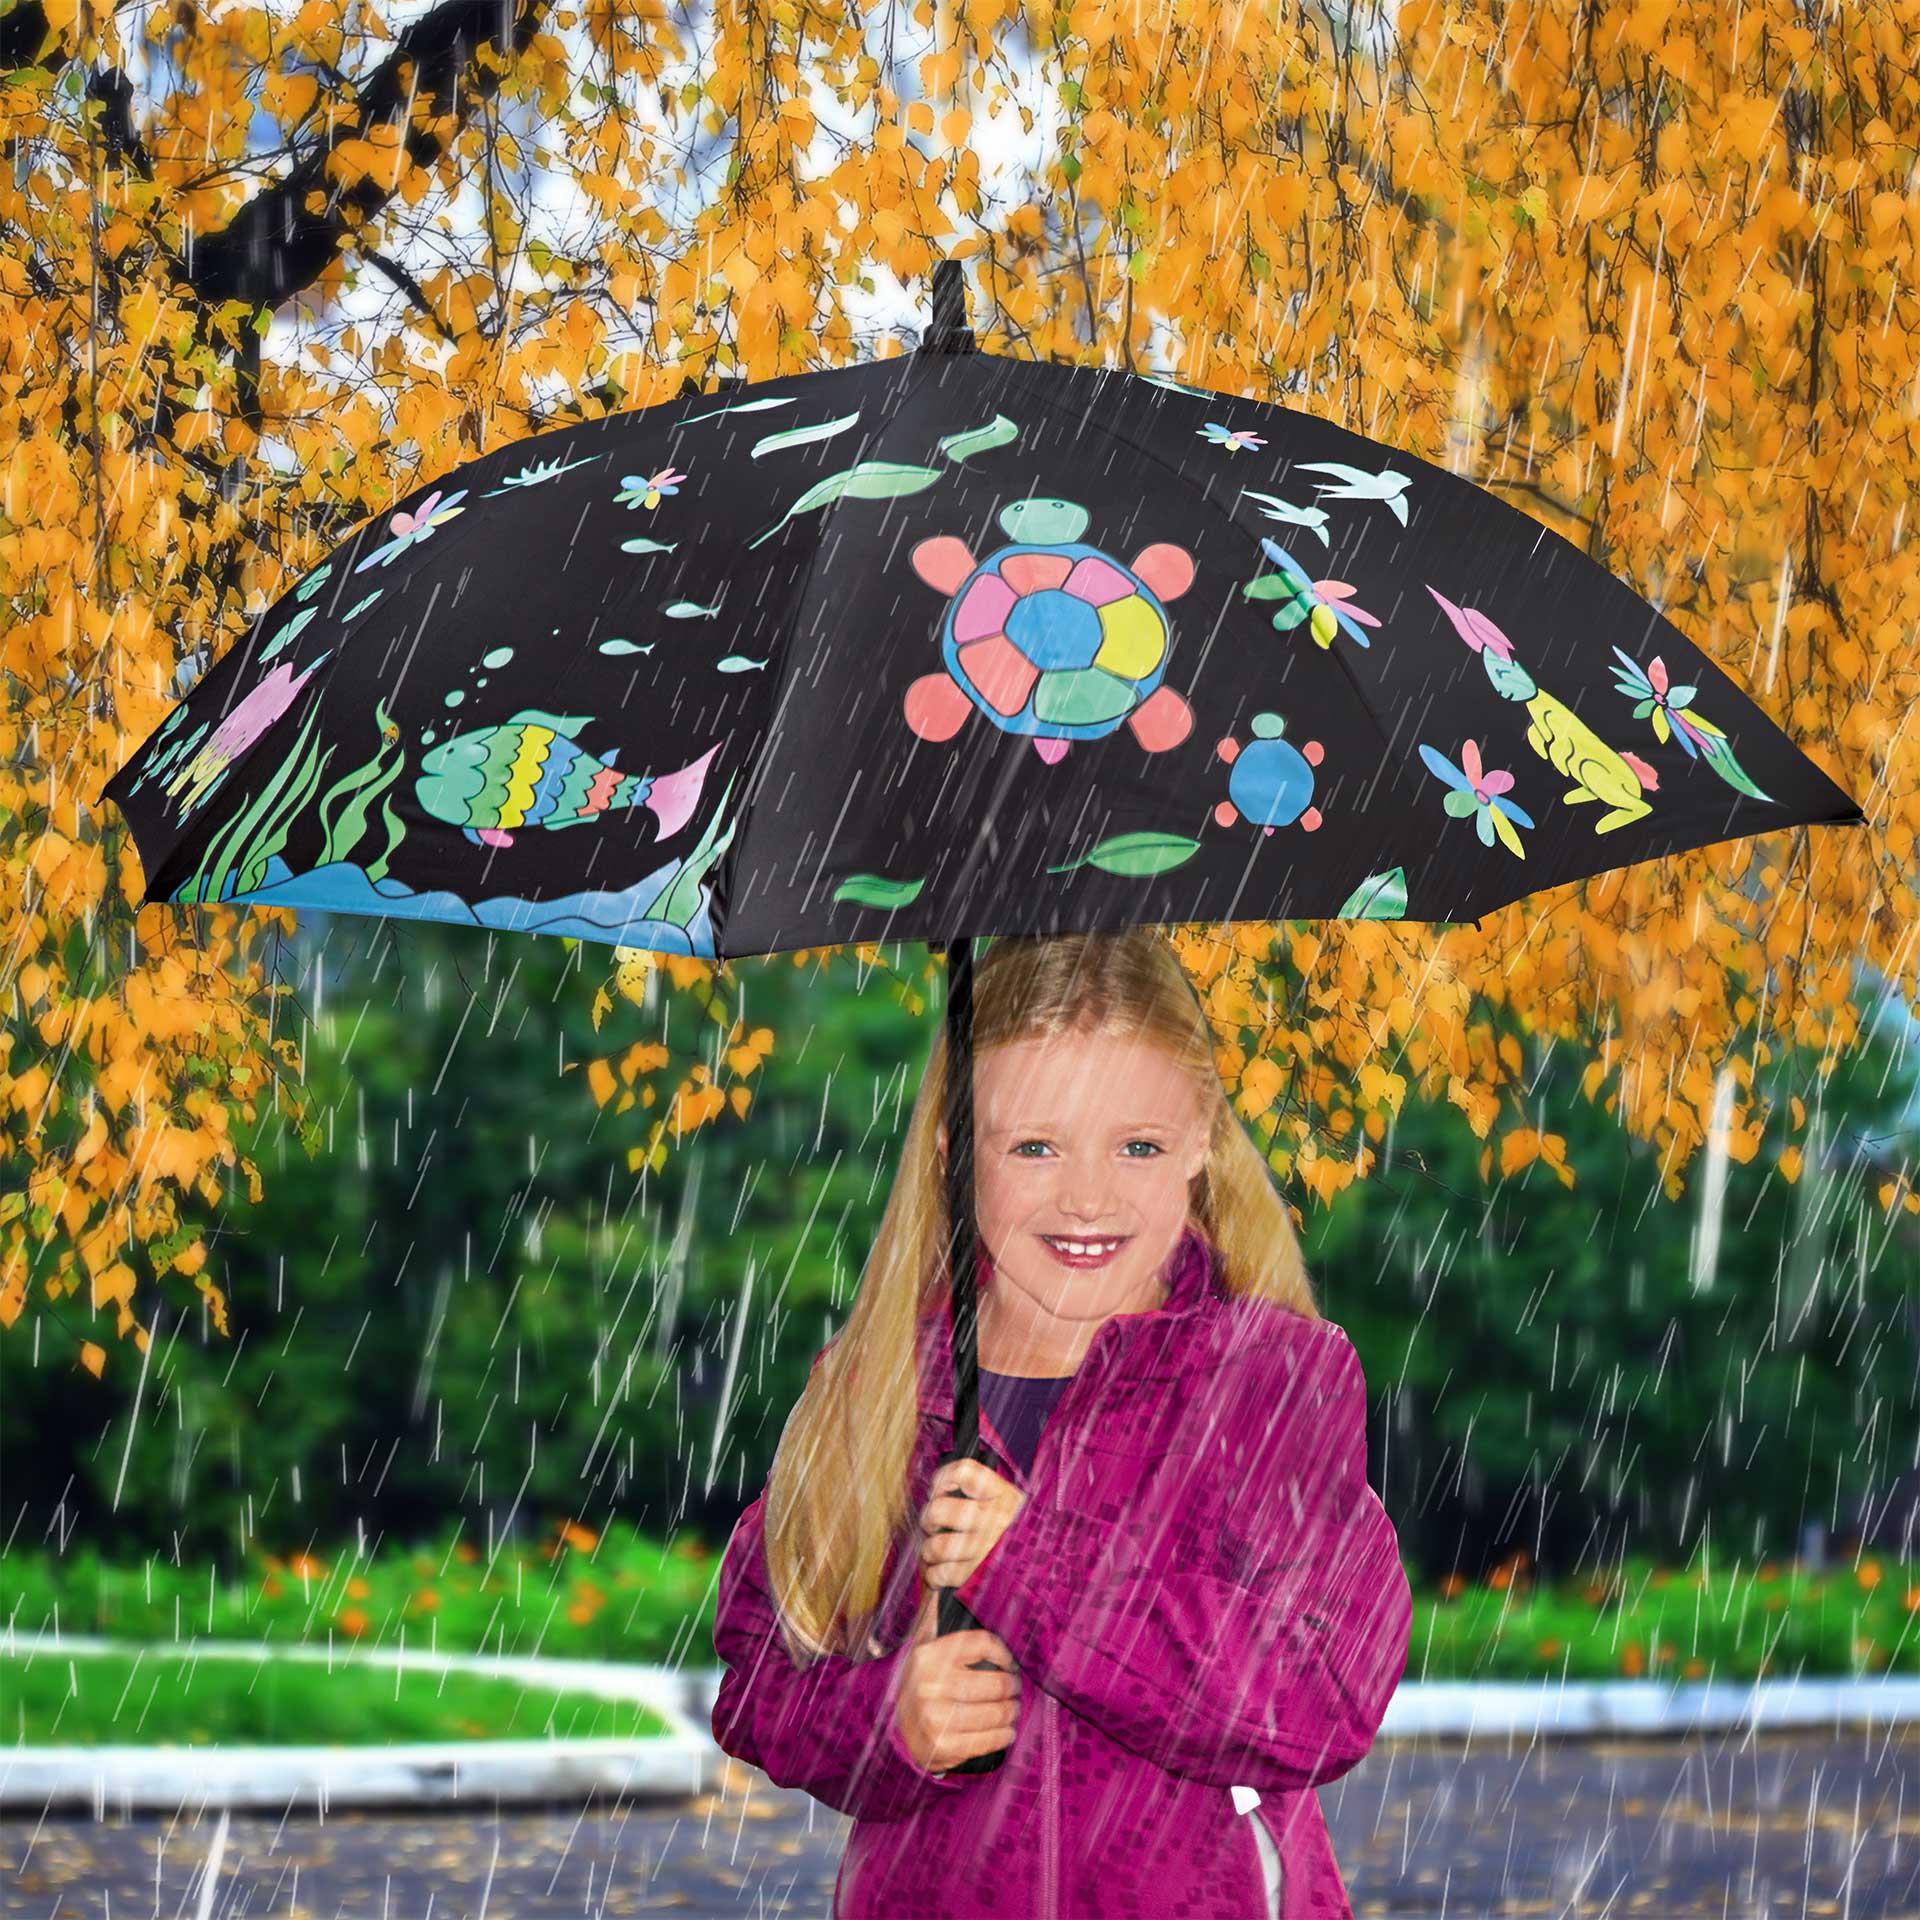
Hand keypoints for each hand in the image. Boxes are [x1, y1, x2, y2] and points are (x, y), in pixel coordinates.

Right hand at [893, 1597, 1019, 1772]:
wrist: (895, 1728)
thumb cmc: (922, 1684)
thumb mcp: (927, 1651)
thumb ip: (942, 1624)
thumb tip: (960, 1591)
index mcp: (929, 1655)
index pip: (981, 1643)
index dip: (1003, 1652)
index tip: (1010, 1662)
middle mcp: (929, 1684)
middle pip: (994, 1682)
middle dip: (1011, 1687)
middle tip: (1014, 1689)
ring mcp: (935, 1717)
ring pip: (994, 1712)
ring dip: (1010, 1712)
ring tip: (1012, 1710)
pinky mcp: (942, 1746)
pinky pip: (987, 1739)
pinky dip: (1002, 1735)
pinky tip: (1006, 1731)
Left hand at [919, 1457, 1026, 1591]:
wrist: (1054, 1575)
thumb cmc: (1031, 1541)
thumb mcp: (1020, 1509)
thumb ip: (992, 1495)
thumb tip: (949, 1488)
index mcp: (1005, 1497)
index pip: (964, 1472)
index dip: (943, 1478)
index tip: (939, 1489)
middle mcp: (994, 1520)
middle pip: (938, 1509)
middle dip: (928, 1520)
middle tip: (933, 1526)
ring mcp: (984, 1550)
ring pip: (935, 1546)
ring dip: (929, 1552)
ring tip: (936, 1553)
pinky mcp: (976, 1578)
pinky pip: (940, 1573)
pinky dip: (935, 1576)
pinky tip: (942, 1575)